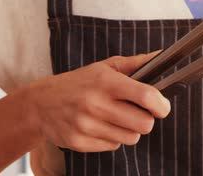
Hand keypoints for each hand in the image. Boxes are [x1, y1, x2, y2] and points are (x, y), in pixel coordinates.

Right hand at [24, 53, 169, 151]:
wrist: (39, 103)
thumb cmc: (80, 83)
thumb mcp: (106, 67)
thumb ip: (137, 63)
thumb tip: (162, 55)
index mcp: (106, 82)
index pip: (145, 96)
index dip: (161, 105)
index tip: (162, 106)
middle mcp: (96, 104)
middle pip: (144, 124)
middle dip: (147, 119)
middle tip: (138, 113)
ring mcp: (86, 125)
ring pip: (131, 138)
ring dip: (130, 130)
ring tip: (118, 119)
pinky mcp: (79, 142)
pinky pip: (114, 146)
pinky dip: (113, 138)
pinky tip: (102, 126)